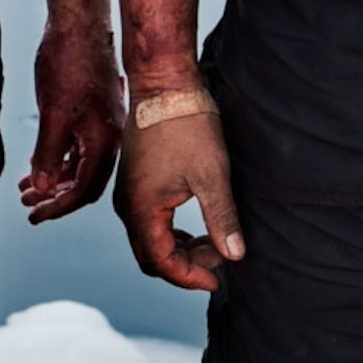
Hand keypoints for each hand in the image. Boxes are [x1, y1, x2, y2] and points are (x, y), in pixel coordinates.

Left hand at [18, 17, 125, 222]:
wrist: (79, 24)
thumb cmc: (70, 63)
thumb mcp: (54, 113)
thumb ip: (48, 154)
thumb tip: (41, 189)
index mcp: (106, 141)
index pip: (84, 190)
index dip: (58, 207)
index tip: (35, 215)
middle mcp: (109, 137)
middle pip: (84, 182)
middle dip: (55, 197)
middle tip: (29, 207)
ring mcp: (101, 125)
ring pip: (78, 165)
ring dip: (53, 179)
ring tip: (27, 190)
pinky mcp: (92, 113)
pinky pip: (76, 147)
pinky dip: (56, 159)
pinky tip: (36, 165)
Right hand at [116, 104, 244, 290]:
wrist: (165, 84)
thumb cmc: (187, 124)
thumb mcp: (212, 174)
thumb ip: (222, 218)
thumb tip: (235, 256)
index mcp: (142, 208)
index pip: (161, 262)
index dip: (190, 277)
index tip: (218, 278)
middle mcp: (128, 206)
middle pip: (151, 256)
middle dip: (186, 265)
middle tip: (220, 260)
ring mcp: (129, 193)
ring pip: (150, 239)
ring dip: (180, 248)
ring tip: (214, 242)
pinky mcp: (136, 182)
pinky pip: (149, 221)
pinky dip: (172, 232)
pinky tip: (197, 226)